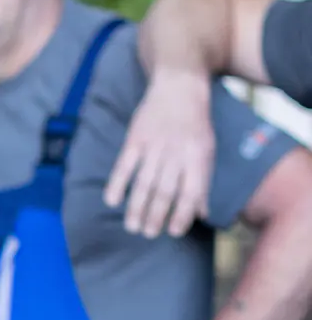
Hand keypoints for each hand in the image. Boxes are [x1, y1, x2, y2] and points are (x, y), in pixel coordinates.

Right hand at [103, 70, 214, 238]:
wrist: (179, 87)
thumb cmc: (196, 123)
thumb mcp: (207, 149)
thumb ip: (202, 181)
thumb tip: (202, 212)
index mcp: (197, 157)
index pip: (190, 192)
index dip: (182, 215)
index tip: (173, 232)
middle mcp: (176, 153)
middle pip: (164, 191)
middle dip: (155, 216)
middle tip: (148, 233)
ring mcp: (154, 146)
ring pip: (144, 183)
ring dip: (137, 207)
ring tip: (132, 226)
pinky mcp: (135, 139)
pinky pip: (124, 165)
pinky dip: (117, 184)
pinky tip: (112, 201)